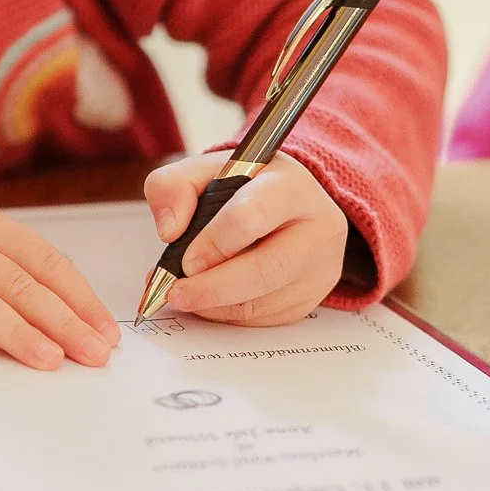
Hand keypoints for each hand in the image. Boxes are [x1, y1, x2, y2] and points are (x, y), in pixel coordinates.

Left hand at [143, 151, 349, 324]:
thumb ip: (173, 187)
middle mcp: (317, 227)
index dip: (214, 244)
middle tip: (176, 293)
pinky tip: (211, 300)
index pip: (252, 217)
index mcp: (289, 186)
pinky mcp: (311, 298)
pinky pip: (264, 319)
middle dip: (211, 288)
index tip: (186, 261)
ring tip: (187, 294)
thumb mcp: (205, 171)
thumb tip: (169, 231)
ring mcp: (319, 267)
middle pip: (264, 271)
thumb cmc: (245, 188)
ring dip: (214, 306)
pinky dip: (229, 315)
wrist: (288, 204)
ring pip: (262, 303)